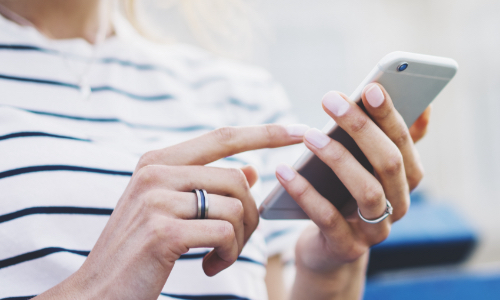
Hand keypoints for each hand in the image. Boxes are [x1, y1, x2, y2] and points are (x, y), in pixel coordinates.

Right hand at [35, 125, 303, 299]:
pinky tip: (211, 267)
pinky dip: (229, 255)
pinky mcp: (164, 231)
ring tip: (221, 257)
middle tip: (238, 241)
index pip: (223, 136)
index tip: (299, 130)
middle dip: (250, 213)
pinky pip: (225, 233)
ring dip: (240, 239)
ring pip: (235, 206)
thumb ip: (208, 184)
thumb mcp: (170, 208)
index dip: (264, 132)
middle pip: (237, 178)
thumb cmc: (139, 248)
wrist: (97, 291)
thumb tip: (251, 169)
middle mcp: (156, 173)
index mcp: (158, 161)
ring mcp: (157, 200)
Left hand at [276, 84, 429, 297]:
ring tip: (310, 136)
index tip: (370, 87)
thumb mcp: (369, 168)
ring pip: (367, 191)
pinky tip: (283, 171)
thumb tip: (425, 105)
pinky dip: (305, 192)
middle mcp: (399, 204)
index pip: (404, 142)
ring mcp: (376, 230)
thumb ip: (390, 138)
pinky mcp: (347, 247)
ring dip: (338, 158)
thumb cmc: (346, 195)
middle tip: (330, 99)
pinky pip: (327, 218)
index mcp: (407, 179)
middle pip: (389, 163)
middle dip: (361, 128)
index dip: (388, 115)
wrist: (329, 248)